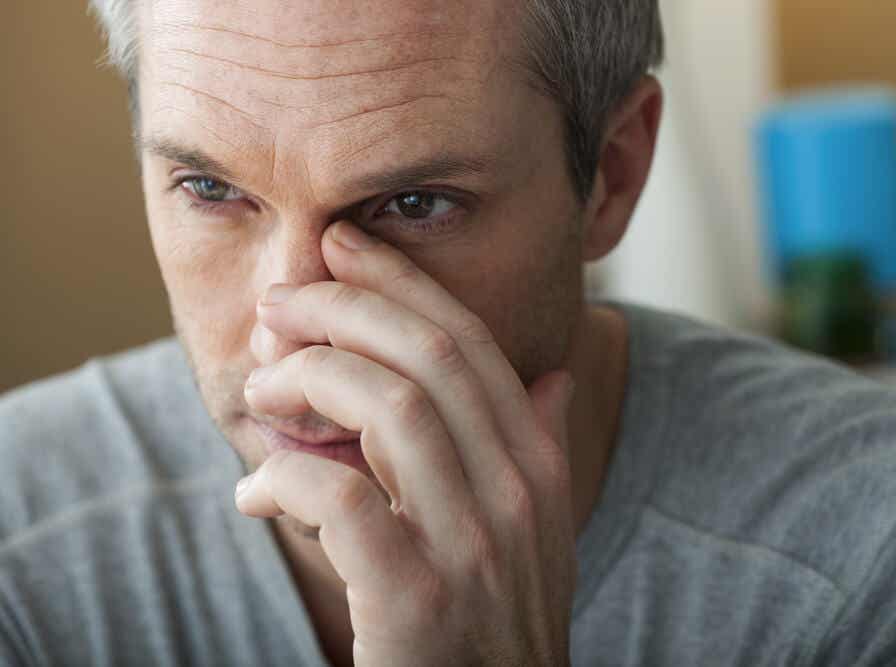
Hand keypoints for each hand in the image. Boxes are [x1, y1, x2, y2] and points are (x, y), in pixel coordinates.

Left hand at [236, 221, 576, 665]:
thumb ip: (543, 449)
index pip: (470, 343)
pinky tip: (261, 493)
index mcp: (538, 466)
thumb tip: (552, 379)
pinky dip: (288, 479)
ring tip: (261, 392)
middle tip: (279, 303)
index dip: (402, 283)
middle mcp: (516, 493)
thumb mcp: (541, 533)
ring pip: (388, 407)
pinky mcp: (416, 600)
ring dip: (308, 381)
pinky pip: (341, 501)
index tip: (343, 245)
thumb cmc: (497, 622)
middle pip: (429, 354)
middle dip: (343, 308)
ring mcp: (471, 545)